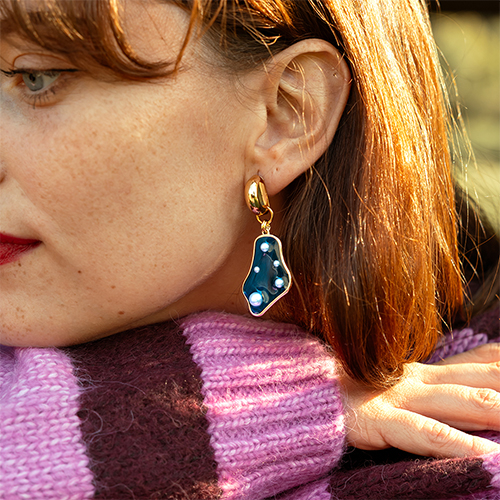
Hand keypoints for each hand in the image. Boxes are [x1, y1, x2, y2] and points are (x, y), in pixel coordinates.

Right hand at [340, 343, 499, 457]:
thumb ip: (431, 387)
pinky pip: (425, 432)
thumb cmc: (350, 391)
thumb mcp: (393, 385)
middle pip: (477, 379)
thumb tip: (469, 388)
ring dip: (497, 409)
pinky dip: (460, 444)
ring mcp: (398, 397)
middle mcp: (416, 379)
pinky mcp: (379, 418)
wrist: (307, 393)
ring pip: (460, 401)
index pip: (475, 362)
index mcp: (423, 372)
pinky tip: (488, 455)